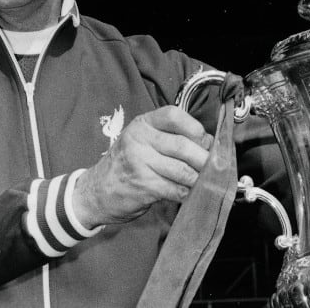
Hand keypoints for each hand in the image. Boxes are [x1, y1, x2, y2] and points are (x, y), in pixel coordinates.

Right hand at [72, 106, 212, 227]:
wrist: (96, 191)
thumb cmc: (126, 164)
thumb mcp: (143, 141)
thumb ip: (171, 137)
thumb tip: (208, 143)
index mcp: (142, 124)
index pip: (174, 115)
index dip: (194, 127)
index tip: (203, 140)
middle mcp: (139, 140)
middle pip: (183, 146)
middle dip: (203, 159)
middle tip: (212, 167)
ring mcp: (140, 163)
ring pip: (182, 170)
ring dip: (197, 178)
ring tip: (201, 181)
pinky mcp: (143, 185)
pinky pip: (175, 189)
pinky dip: (186, 193)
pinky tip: (187, 193)